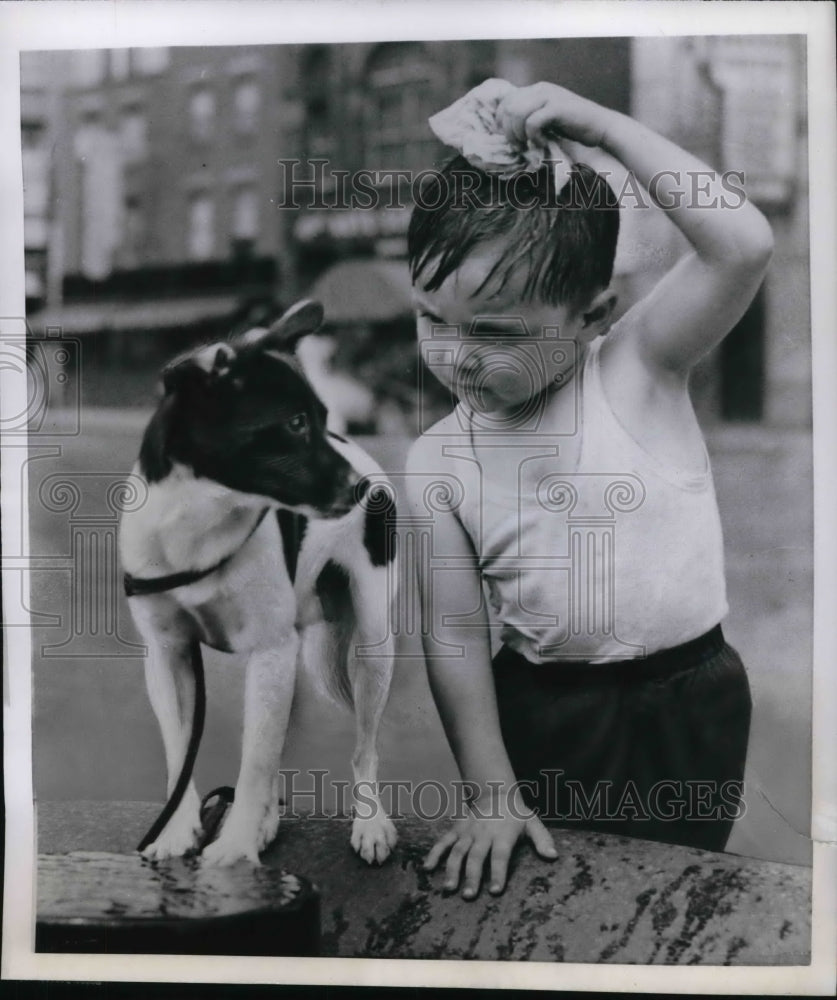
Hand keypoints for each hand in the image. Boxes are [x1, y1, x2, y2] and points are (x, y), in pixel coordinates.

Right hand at [423, 788, 557, 898]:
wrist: (495, 791)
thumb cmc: (517, 814)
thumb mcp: (533, 823)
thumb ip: (542, 839)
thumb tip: (553, 856)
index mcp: (503, 834)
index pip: (500, 856)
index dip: (498, 872)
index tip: (496, 890)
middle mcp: (484, 833)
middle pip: (476, 856)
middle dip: (472, 876)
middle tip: (469, 895)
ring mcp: (468, 831)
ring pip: (458, 851)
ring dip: (452, 869)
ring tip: (449, 888)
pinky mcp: (457, 829)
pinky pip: (444, 841)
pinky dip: (435, 853)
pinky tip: (428, 868)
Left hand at [496, 82, 612, 149]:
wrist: (601, 127)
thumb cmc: (575, 128)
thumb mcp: (548, 120)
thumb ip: (531, 118)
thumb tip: (509, 133)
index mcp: (536, 90)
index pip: (506, 102)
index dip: (502, 123)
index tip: (510, 140)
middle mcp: (541, 89)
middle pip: (508, 108)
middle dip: (509, 131)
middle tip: (519, 147)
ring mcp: (549, 96)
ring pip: (517, 113)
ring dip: (518, 134)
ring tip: (528, 146)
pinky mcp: (557, 107)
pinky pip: (532, 122)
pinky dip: (532, 136)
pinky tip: (541, 143)